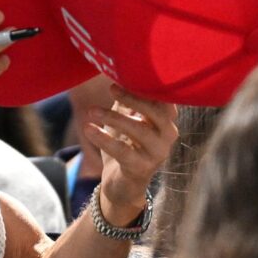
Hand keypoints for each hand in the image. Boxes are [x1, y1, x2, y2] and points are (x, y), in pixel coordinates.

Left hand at [83, 84, 177, 224]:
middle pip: (156, 112)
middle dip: (133, 98)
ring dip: (113, 117)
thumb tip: (116, 73)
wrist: (121, 184)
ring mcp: (157, 154)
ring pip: (139, 130)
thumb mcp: (125, 119)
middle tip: (111, 88)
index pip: (163, 98)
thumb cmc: (125, 145)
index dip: (146, 86)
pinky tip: (88, 128)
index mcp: (166, 121)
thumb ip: (125, 100)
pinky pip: (122, 150)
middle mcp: (168, 136)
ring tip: (91, 111)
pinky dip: (103, 138)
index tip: (124, 75)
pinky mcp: (142, 169)